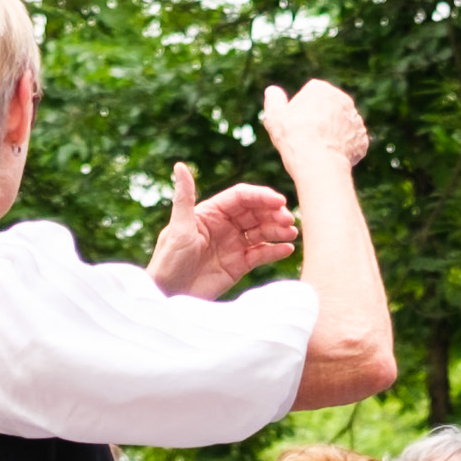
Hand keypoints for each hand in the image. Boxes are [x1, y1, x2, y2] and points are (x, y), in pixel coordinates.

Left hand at [146, 162, 298, 298]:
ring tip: (291, 233)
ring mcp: (233, 244)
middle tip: (288, 220)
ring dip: (278, 230)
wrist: (169, 296)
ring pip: (261, 232)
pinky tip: (286, 249)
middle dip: (274, 214)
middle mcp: (225, 225)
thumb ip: (184, 197)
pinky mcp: (238, 265)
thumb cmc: (168, 260)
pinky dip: (275, 251)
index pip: (242, 197)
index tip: (279, 201)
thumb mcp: (178, 227)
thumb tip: (180, 165)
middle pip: (256, 212)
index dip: (261, 196)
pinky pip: (260, 254)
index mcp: (211, 212)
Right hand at [261, 78, 370, 176]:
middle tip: (306, 138)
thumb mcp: (274, 117)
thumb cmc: (294, 137)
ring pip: (340, 125)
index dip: (301, 109)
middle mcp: (343, 99)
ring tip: (318, 150)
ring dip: (332, 134)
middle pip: (328, 109)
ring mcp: (355, 120)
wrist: (319, 162)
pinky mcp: (362, 139)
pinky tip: (330, 157)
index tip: (295, 124)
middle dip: (320, 120)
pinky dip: (342, 149)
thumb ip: (273, 101)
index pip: (310, 95)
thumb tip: (272, 91)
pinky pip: (351, 143)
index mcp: (321, 89)